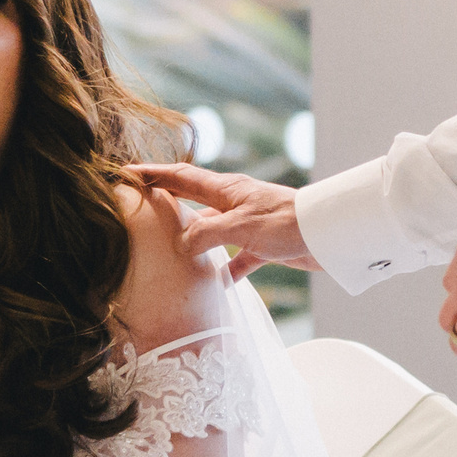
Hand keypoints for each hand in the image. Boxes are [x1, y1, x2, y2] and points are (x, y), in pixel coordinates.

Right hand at [132, 163, 320, 279]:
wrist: (328, 235)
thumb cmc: (286, 222)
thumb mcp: (240, 226)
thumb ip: (206, 234)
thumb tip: (180, 245)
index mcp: (226, 190)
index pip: (181, 178)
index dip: (153, 174)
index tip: (127, 171)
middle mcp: (234, 204)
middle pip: (193, 201)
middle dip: (167, 201)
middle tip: (140, 205)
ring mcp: (248, 224)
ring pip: (212, 231)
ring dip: (193, 239)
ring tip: (169, 250)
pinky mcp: (264, 245)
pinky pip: (238, 259)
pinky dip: (226, 270)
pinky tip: (216, 285)